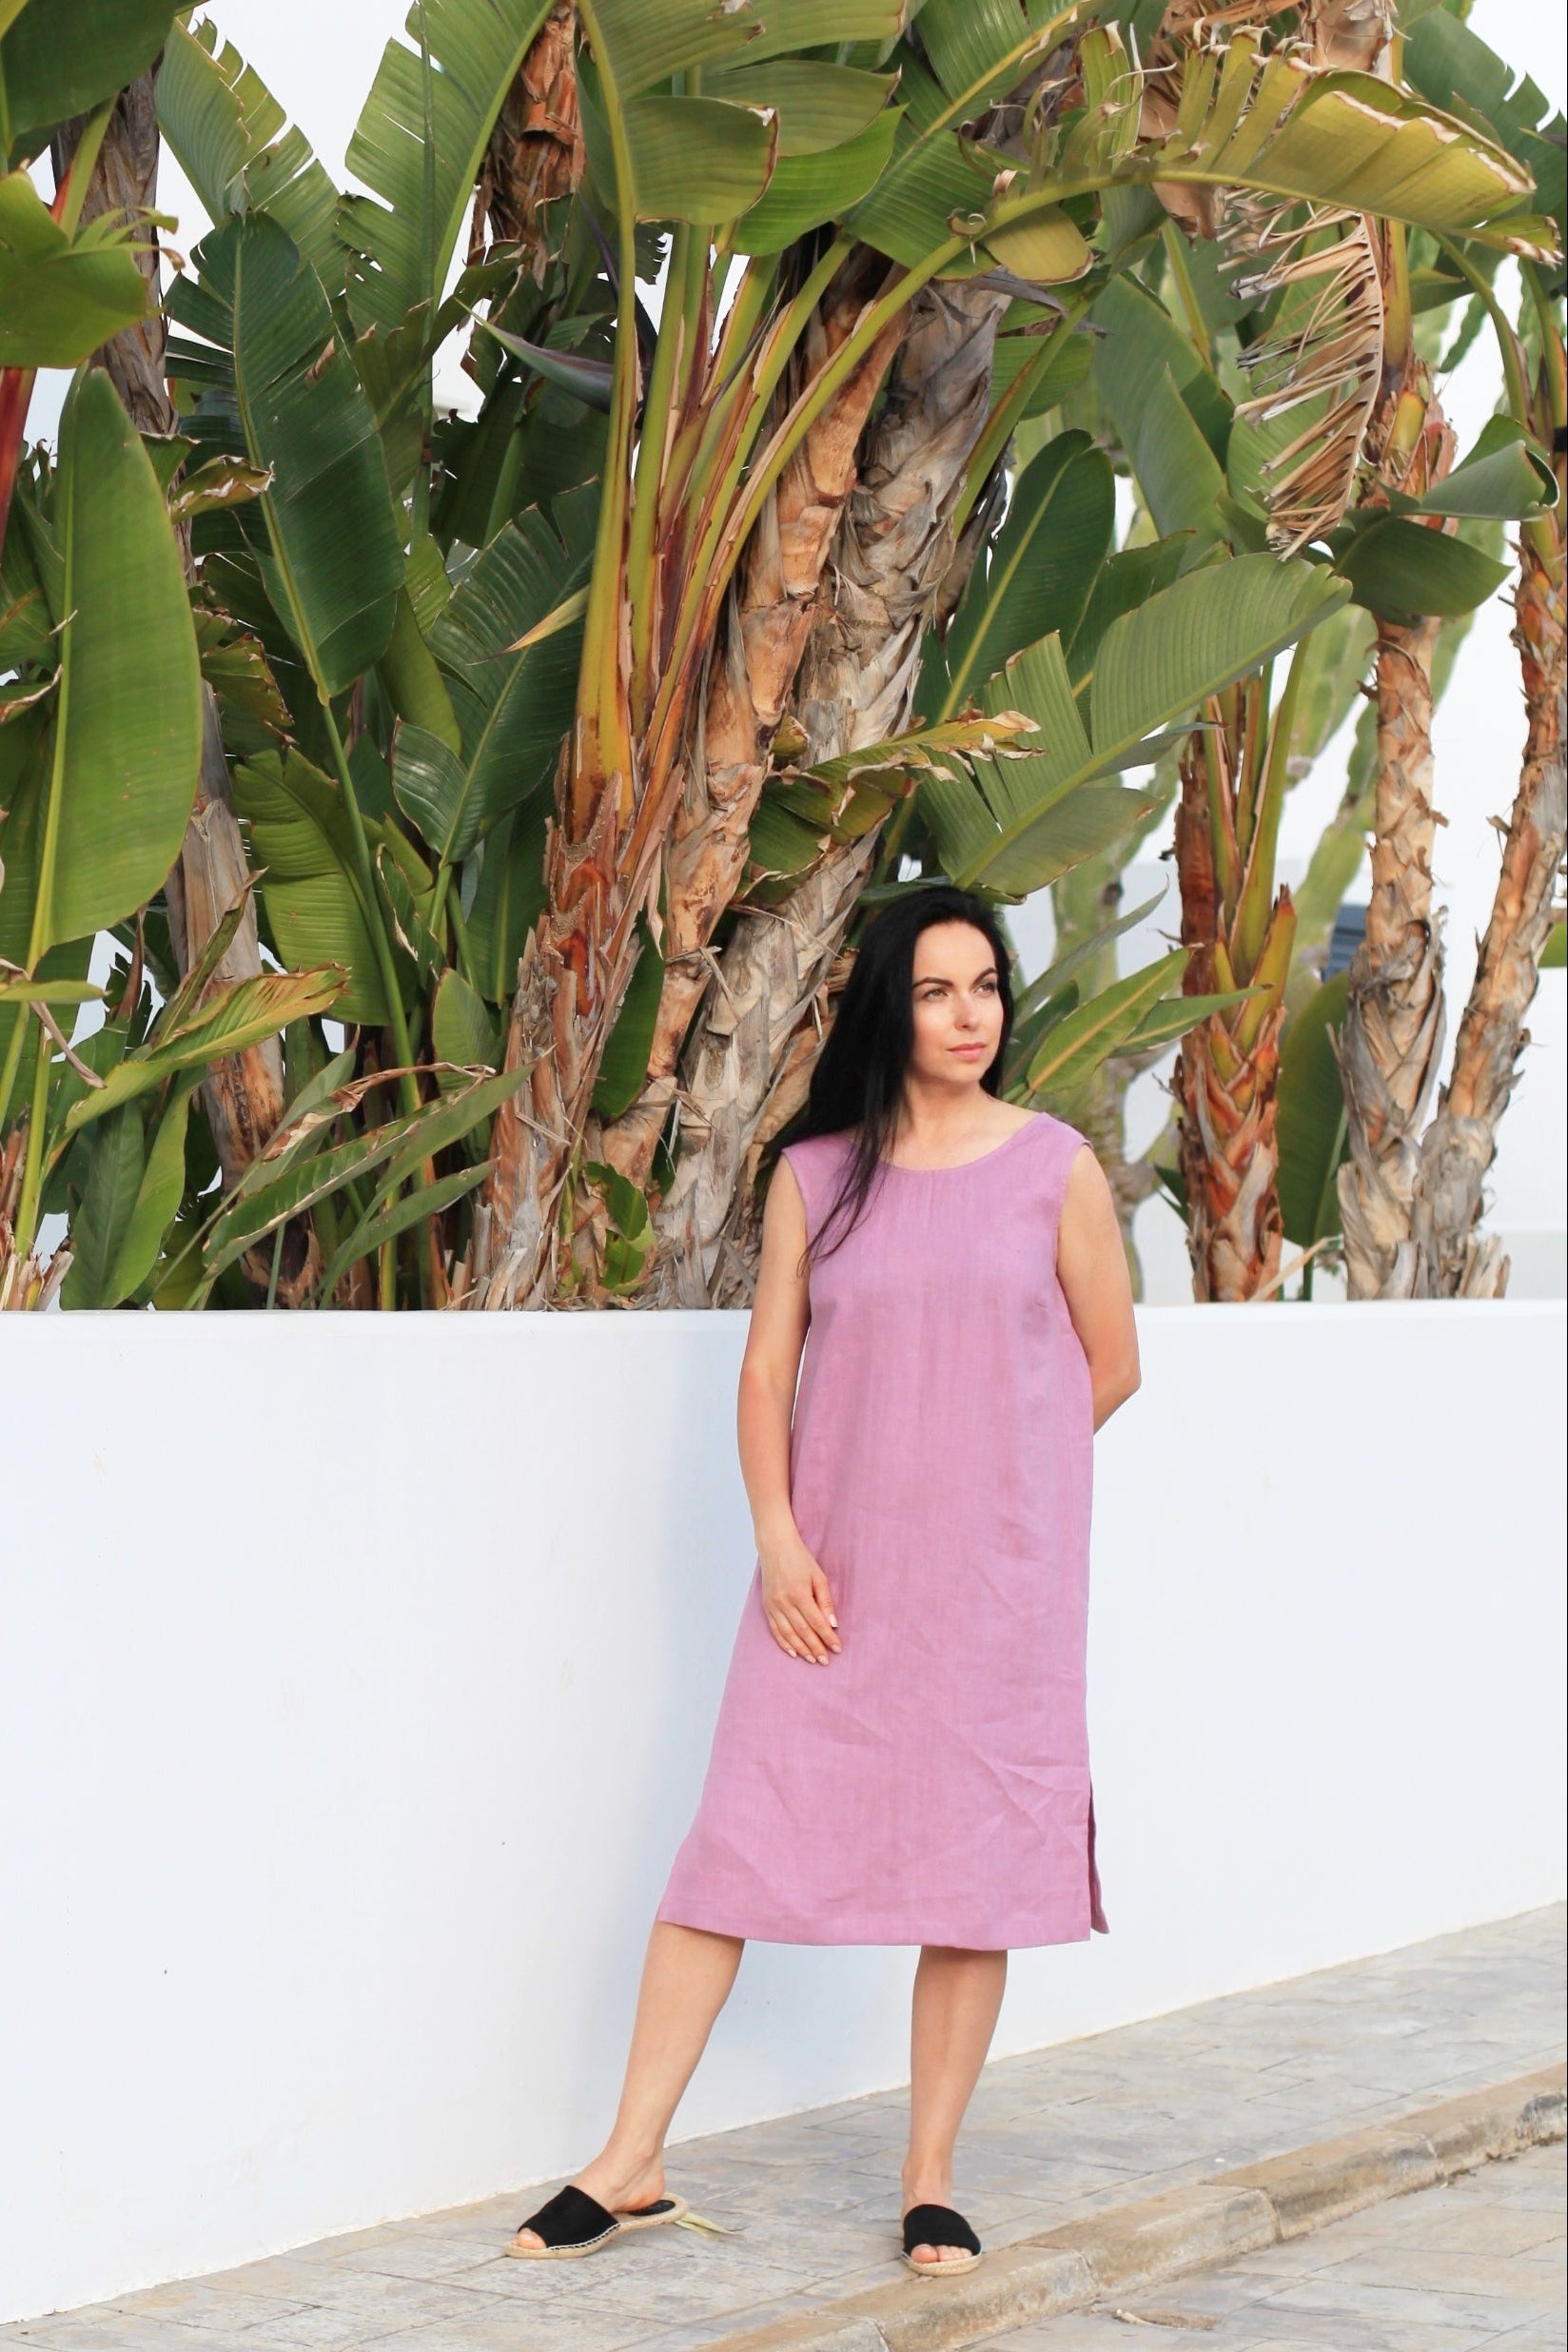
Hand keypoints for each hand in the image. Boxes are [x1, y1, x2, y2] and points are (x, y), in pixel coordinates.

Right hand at [758, 1526, 840, 1663]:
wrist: (775, 1547)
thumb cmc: (800, 1559)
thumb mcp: (818, 1576)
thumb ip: (826, 1601)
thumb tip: (833, 1624)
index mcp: (800, 1593)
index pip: (817, 1622)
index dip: (827, 1637)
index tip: (837, 1648)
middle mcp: (785, 1602)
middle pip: (803, 1631)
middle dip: (815, 1648)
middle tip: (825, 1661)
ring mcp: (773, 1605)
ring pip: (788, 1634)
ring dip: (801, 1649)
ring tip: (812, 1660)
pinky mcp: (766, 1606)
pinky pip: (775, 1629)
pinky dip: (784, 1643)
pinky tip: (793, 1652)